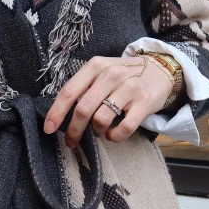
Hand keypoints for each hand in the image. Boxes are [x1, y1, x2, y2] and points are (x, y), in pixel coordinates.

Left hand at [43, 55, 173, 146]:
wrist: (160, 70)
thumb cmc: (123, 76)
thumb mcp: (101, 72)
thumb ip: (83, 88)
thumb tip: (59, 114)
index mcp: (95, 66)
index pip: (69, 92)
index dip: (56, 113)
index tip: (49, 129)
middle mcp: (112, 74)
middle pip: (83, 109)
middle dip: (74, 130)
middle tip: (72, 141)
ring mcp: (130, 87)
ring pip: (101, 119)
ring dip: (96, 132)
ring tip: (99, 131)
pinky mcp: (145, 102)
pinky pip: (124, 128)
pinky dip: (114, 136)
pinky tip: (112, 134)